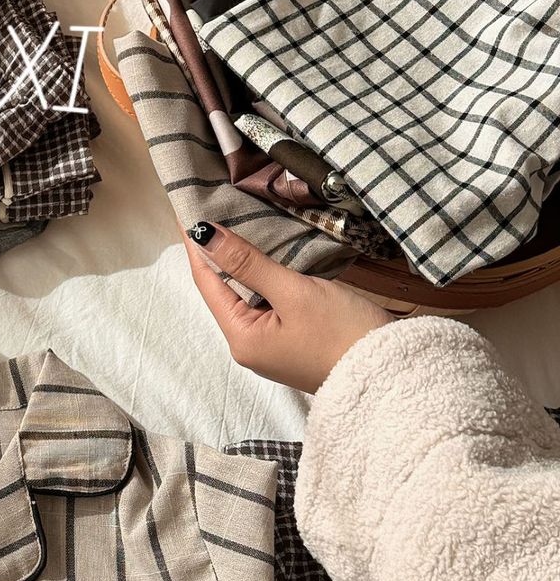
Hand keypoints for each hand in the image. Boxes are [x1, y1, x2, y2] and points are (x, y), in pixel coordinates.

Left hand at [182, 222, 393, 392]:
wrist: (393, 373)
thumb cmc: (343, 333)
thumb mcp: (293, 292)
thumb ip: (248, 263)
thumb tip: (204, 235)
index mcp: (241, 338)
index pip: (206, 281)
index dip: (196, 244)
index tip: (187, 208)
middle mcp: (249, 345)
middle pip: (223, 289)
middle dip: (217, 250)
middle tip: (211, 207)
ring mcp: (271, 345)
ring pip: (246, 293)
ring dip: (240, 261)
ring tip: (233, 221)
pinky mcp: (293, 340)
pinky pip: (267, 301)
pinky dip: (262, 275)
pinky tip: (266, 252)